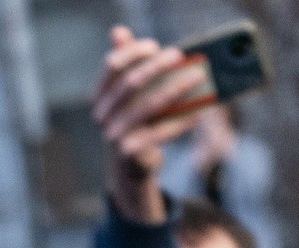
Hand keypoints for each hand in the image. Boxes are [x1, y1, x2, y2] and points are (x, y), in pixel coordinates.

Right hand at [92, 26, 216, 224]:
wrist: (129, 166)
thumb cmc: (132, 121)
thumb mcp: (127, 94)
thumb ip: (125, 64)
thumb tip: (118, 31)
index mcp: (98, 96)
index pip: (112, 65)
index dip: (133, 52)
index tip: (155, 46)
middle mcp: (101, 115)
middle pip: (131, 82)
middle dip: (157, 65)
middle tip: (180, 55)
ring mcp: (114, 134)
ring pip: (149, 105)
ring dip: (176, 88)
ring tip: (197, 77)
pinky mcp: (131, 151)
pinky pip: (162, 131)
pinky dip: (182, 119)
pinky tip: (199, 110)